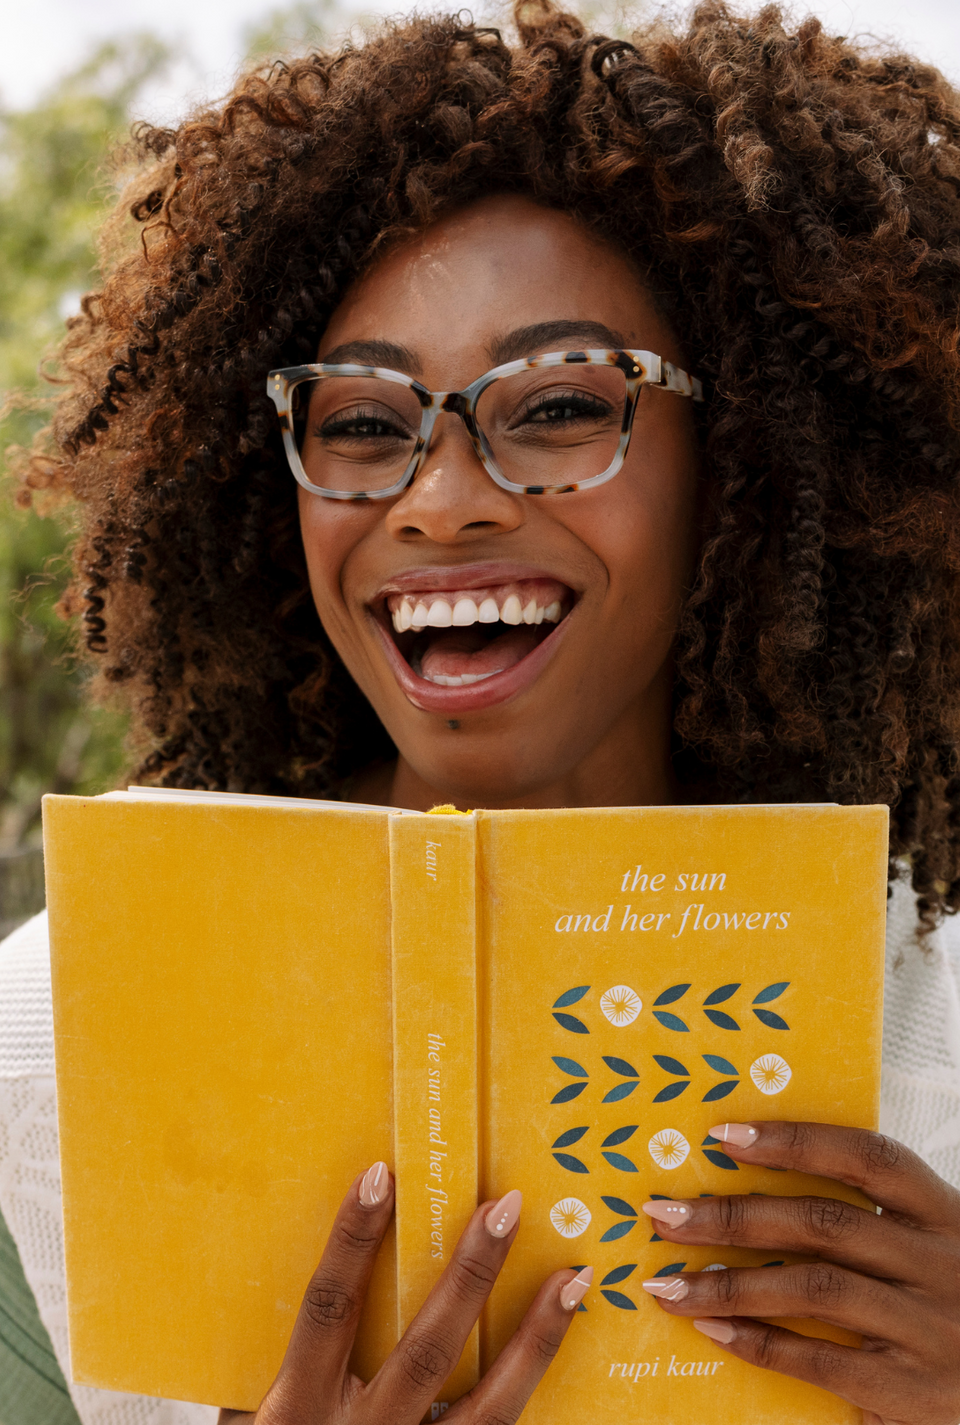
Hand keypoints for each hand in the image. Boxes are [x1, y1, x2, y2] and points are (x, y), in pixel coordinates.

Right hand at [219, 1162, 591, 1424]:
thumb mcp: (256, 1421)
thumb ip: (290, 1360)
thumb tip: (326, 1261)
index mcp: (296, 1413)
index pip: (329, 1310)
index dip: (352, 1242)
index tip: (380, 1174)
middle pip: (425, 1350)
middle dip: (470, 1276)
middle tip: (507, 1208)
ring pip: (487, 1408)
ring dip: (534, 1339)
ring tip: (571, 1277)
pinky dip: (536, 1392)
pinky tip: (566, 1348)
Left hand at [637, 1121, 959, 1424]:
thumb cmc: (953, 1302)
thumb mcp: (930, 1246)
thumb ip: (867, 1218)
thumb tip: (755, 1174)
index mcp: (943, 1212)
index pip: (867, 1156)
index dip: (794, 1140)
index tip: (722, 1135)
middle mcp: (940, 1262)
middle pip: (823, 1223)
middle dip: (733, 1215)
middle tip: (663, 1213)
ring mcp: (929, 1326)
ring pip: (814, 1288)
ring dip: (729, 1285)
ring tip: (668, 1284)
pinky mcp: (913, 1388)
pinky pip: (822, 1360)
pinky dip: (761, 1343)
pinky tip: (712, 1330)